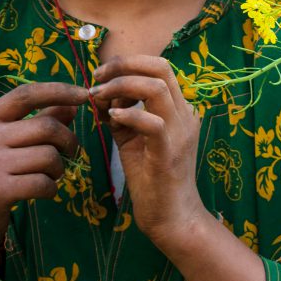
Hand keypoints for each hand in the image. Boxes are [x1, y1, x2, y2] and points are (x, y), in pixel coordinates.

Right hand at [0, 81, 89, 262]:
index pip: (25, 95)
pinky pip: (43, 183)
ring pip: (49, 156)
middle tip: (71, 154)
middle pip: (46, 126)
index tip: (84, 95)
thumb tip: (72, 106)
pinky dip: (51, 189)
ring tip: (48, 177)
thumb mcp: (5, 146)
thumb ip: (36, 123)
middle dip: (68, 141)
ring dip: (59, 169)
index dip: (58, 91)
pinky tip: (42, 193)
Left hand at [91, 54, 205, 252]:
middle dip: (123, 65)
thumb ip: (120, 116)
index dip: (127, 63)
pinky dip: (128, 115)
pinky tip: (111, 120)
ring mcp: (179, 133)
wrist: (173, 218)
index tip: (101, 75)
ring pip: (156, 88)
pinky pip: (153, 123)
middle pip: (160, 68)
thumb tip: (99, 94)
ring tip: (99, 97)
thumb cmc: (152, 180)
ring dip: (121, 86)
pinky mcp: (168, 154)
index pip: (158, 67)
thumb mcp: (132, 140)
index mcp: (178, 109)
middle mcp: (184, 115)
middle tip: (97, 77)